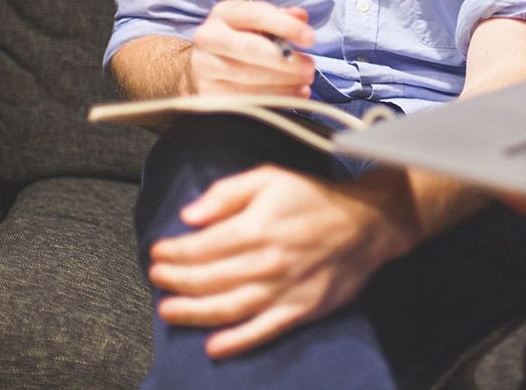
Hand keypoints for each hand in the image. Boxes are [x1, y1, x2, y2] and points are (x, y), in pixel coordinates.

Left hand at [147, 165, 418, 358]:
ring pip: (226, 309)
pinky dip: (236, 342)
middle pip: (206, 280)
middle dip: (174, 281)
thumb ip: (226, 193)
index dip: (172, 252)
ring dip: (192, 313)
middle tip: (157, 278)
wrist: (368, 222)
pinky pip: (262, 331)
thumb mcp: (270, 177)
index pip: (199, 248)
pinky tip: (214, 347)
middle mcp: (266, 263)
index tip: (158, 252)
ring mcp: (283, 290)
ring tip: (169, 310)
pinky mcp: (301, 310)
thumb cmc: (316, 197)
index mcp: (255, 228)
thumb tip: (188, 215)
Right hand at [185, 0, 315, 95]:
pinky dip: (274, 99)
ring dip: (283, 82)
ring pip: (248, 77)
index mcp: (224, 13)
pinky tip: (293, 95)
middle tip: (310, 68)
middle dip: (285, 60)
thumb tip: (301, 16)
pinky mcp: (208, 94)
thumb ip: (280, 18)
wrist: (204, 67)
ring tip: (305, 83)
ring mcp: (206, 68)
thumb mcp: (257, 23)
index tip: (310, 39)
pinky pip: (245, 99)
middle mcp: (209, 38)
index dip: (285, 26)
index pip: (256, 15)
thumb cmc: (240, 40)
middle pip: (249, 48)